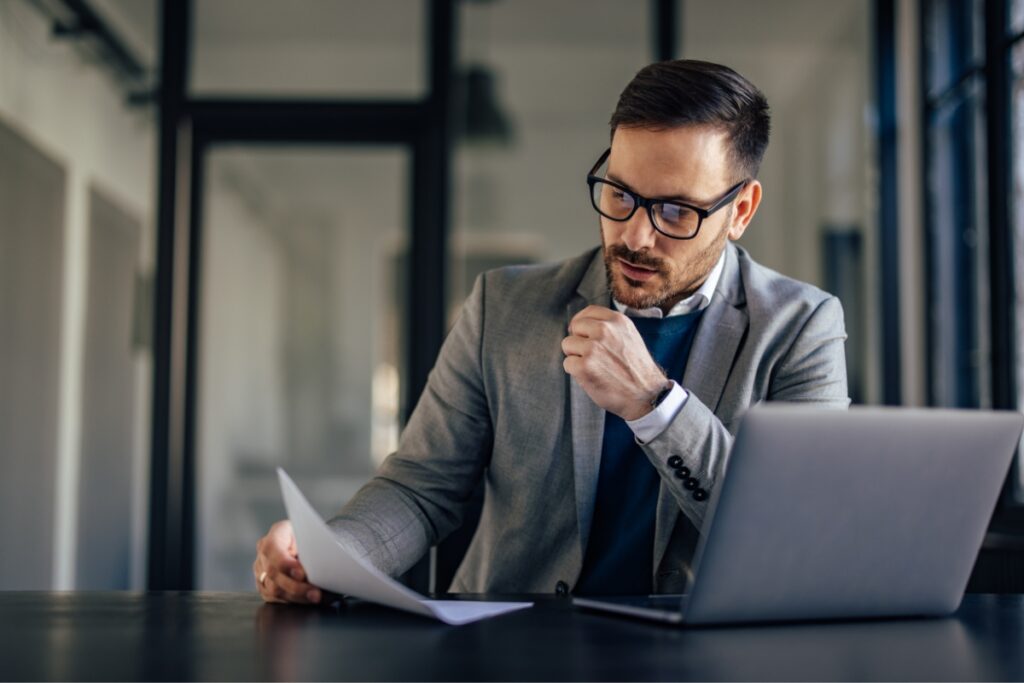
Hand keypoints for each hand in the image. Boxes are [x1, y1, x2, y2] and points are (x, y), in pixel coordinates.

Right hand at [254, 520, 321, 603]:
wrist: (307, 543)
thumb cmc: (311, 537)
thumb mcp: (313, 535)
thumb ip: (311, 548)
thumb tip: (318, 566)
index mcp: (277, 533)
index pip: (272, 548)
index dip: (285, 563)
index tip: (301, 574)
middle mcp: (265, 553)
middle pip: (273, 573)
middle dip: (296, 587)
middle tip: (316, 593)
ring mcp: (261, 570)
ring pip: (274, 589)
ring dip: (297, 597)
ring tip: (316, 597)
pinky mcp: (264, 585)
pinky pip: (274, 598)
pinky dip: (293, 601)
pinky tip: (307, 600)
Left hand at [562, 305, 667, 420]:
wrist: (647, 395)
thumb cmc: (636, 370)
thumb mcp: (629, 337)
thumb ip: (610, 328)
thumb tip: (583, 326)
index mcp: (617, 321)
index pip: (588, 311)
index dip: (582, 322)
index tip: (582, 333)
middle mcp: (604, 331)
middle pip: (575, 327)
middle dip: (579, 340)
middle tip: (591, 356)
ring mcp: (593, 348)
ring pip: (568, 345)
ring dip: (576, 357)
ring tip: (594, 367)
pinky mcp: (584, 366)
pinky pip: (568, 363)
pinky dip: (575, 372)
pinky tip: (591, 376)